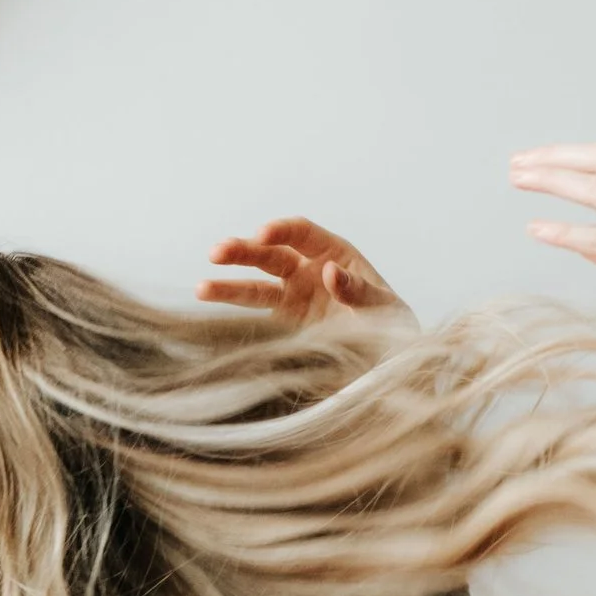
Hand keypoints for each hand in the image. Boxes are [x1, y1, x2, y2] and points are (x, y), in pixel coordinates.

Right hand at [197, 217, 409, 326]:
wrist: (391, 364)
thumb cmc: (393, 329)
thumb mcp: (384, 309)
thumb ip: (358, 291)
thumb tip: (329, 273)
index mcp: (336, 255)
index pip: (302, 234)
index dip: (281, 231)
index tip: (263, 234)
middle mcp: (309, 271)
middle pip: (271, 254)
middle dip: (244, 252)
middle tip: (217, 253)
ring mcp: (295, 298)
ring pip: (257, 286)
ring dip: (229, 286)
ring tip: (201, 288)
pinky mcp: (286, 325)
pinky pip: (257, 317)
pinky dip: (236, 315)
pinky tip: (211, 314)